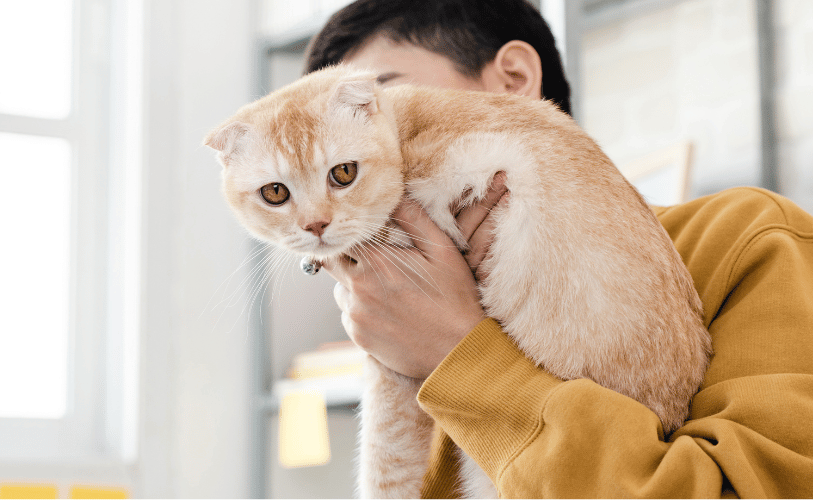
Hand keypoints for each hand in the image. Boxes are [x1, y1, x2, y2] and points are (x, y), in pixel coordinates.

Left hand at [324, 174, 508, 377]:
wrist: (457, 353)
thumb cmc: (454, 300)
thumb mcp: (443, 253)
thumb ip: (415, 220)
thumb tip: (397, 194)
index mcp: (377, 262)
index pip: (343, 237)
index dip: (350, 232)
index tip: (360, 233)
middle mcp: (358, 288)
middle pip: (331, 262)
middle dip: (345, 257)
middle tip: (369, 259)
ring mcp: (356, 315)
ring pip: (340, 290)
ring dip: (354, 285)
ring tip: (386, 289)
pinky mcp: (359, 336)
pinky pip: (349, 314)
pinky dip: (361, 309)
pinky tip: (389, 312)